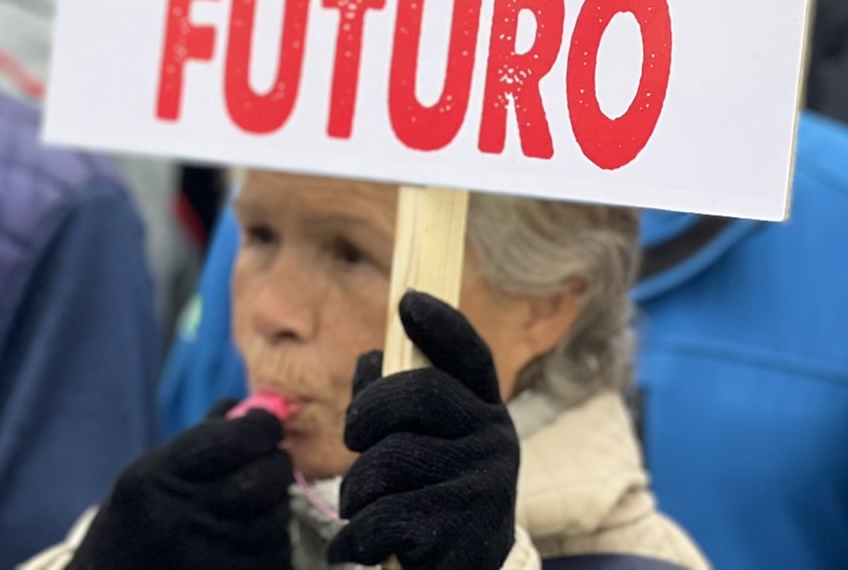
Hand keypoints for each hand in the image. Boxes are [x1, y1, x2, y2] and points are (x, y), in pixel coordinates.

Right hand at [68, 409, 293, 569]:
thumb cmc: (136, 520)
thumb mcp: (151, 472)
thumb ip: (199, 438)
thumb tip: (246, 406)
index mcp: (155, 478)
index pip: (230, 441)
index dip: (261, 427)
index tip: (268, 426)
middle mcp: (176, 520)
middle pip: (257, 483)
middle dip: (277, 465)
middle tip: (274, 462)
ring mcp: (201, 559)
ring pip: (273, 523)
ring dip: (278, 506)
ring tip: (265, 501)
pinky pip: (275, 558)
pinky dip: (275, 543)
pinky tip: (258, 535)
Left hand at [326, 292, 520, 569]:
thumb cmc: (430, 493)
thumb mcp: (422, 440)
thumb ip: (393, 396)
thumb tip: (370, 359)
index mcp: (483, 409)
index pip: (470, 354)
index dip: (441, 324)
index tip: (408, 302)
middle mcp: (494, 441)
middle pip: (420, 392)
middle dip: (367, 413)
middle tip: (352, 440)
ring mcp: (484, 487)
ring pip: (390, 460)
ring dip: (356, 489)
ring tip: (360, 507)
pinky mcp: (463, 533)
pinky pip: (384, 517)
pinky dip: (356, 536)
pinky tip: (356, 545)